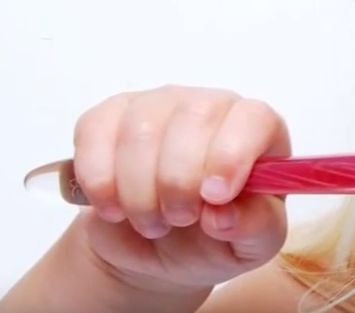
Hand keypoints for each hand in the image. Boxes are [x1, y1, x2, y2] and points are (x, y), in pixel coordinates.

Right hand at [69, 86, 290, 292]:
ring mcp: (159, 105)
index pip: (253, 118)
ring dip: (138, 190)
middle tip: (179, 219)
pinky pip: (95, 132)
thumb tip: (225, 215)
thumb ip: (255, 228)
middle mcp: (212, 107)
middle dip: (179, 181)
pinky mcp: (110, 116)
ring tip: (151, 221)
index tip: (214, 197)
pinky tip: (113, 207)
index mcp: (258, 131)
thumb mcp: (251, 246)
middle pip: (194, 117)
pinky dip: (99, 180)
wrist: (155, 248)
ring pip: (140, 129)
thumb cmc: (215, 237)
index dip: (231, 155)